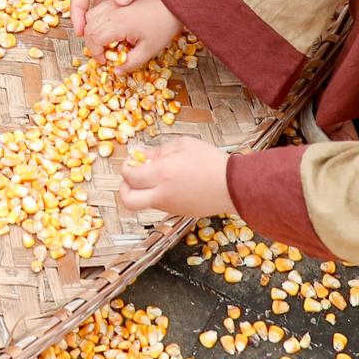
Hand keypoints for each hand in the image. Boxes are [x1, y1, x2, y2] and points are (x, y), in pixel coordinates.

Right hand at [81, 0, 182, 72]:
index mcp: (118, 24)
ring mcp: (113, 2)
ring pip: (89, 17)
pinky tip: (109, 30)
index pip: (93, 39)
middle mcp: (111, 11)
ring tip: (106, 42)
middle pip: (88, 28)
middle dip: (92, 44)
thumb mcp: (149, 49)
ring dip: (92, 32)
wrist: (174, 1)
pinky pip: (97, 9)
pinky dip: (97, 21)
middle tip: (105, 54)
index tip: (106, 61)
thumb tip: (116, 71)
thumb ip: (131, 62)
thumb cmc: (164, 25)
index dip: (96, 53)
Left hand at [116, 136, 235, 219]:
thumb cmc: (211, 162)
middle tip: (132, 177)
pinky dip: (158, 195)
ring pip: (144, 204)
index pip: (129, 176)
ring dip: (142, 191)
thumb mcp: (183, 145)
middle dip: (124, 188)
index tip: (133, 160)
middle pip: (128, 200)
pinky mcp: (179, 212)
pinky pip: (160, 205)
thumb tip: (138, 153)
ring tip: (158, 176)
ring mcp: (171, 207)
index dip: (126, 167)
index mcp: (162, 174)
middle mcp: (163, 194)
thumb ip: (157, 150)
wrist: (235, 186)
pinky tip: (171, 183)